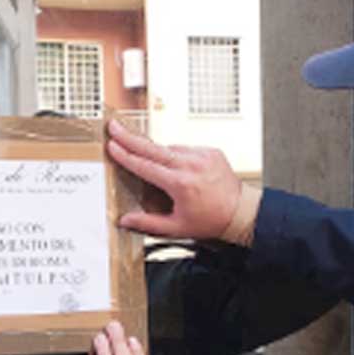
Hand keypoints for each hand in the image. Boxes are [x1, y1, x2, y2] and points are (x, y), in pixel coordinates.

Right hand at [106, 118, 255, 240]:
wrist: (241, 212)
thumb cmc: (212, 220)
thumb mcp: (176, 227)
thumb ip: (148, 223)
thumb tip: (125, 220)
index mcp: (181, 183)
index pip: (145, 166)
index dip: (126, 156)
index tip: (113, 147)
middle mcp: (191, 165)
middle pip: (152, 147)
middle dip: (130, 137)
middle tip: (114, 127)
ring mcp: (202, 155)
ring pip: (169, 147)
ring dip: (154, 149)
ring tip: (140, 150)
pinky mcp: (210, 151)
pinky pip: (185, 148)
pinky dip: (175, 154)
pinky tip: (171, 163)